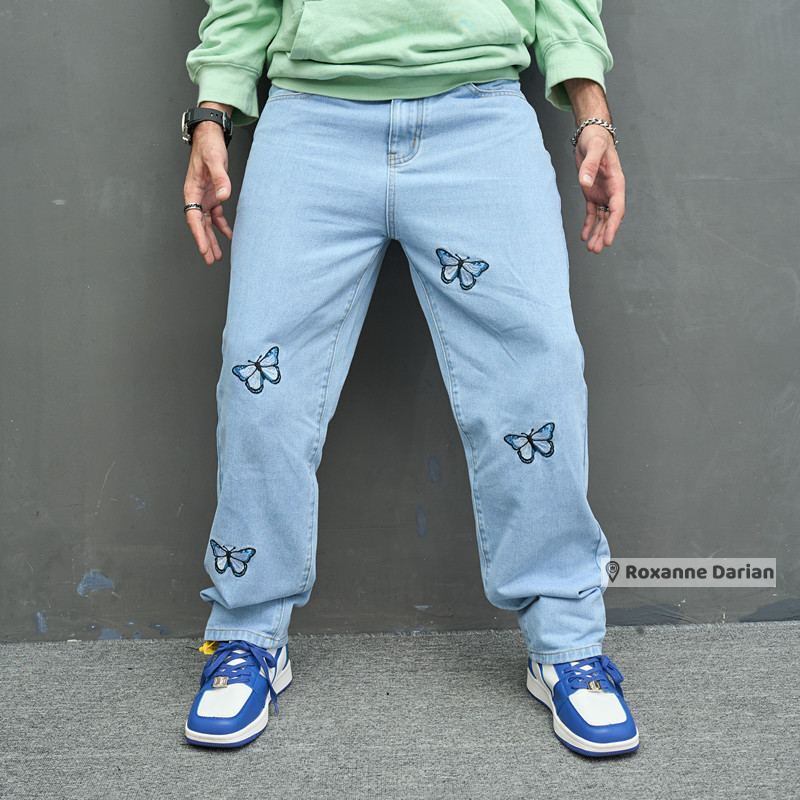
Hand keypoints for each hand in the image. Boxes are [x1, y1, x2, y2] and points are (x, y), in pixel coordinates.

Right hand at [183, 122, 233, 265]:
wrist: (210, 136)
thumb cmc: (209, 146)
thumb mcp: (215, 160)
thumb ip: (220, 178)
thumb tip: (224, 195)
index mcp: (192, 191)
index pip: (193, 218)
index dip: (198, 235)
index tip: (204, 249)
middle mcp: (196, 196)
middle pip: (199, 225)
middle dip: (204, 243)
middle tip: (209, 259)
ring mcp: (204, 197)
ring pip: (207, 223)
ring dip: (212, 239)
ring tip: (216, 256)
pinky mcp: (213, 195)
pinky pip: (216, 216)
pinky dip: (222, 226)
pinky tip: (229, 236)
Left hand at [574, 127, 624, 253]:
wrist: (591, 134)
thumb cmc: (596, 139)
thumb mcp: (593, 149)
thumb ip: (590, 166)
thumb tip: (585, 183)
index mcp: (617, 182)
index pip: (618, 208)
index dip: (613, 225)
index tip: (607, 239)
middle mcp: (611, 191)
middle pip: (610, 217)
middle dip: (604, 234)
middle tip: (596, 249)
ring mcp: (602, 193)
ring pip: (601, 218)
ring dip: (597, 233)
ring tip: (591, 249)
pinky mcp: (592, 193)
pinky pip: (591, 213)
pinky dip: (588, 224)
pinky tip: (584, 237)